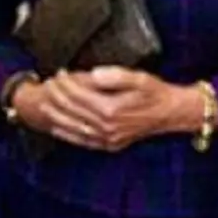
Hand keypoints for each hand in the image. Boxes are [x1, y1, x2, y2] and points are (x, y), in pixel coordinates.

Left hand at [14, 67, 202, 152]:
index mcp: (111, 109)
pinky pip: (82, 141)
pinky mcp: (109, 144)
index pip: (78, 94)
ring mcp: (107, 138)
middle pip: (72, 110)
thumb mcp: (139, 78)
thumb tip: (92, 75)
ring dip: (56, 114)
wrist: (170, 113)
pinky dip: (67, 134)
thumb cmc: (155, 93)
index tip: (60, 72)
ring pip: (73, 127)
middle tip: (50, 83)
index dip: (65, 82)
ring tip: (46, 103)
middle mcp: (107, 127)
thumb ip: (115, 75)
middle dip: (57, 95)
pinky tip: (57, 127)